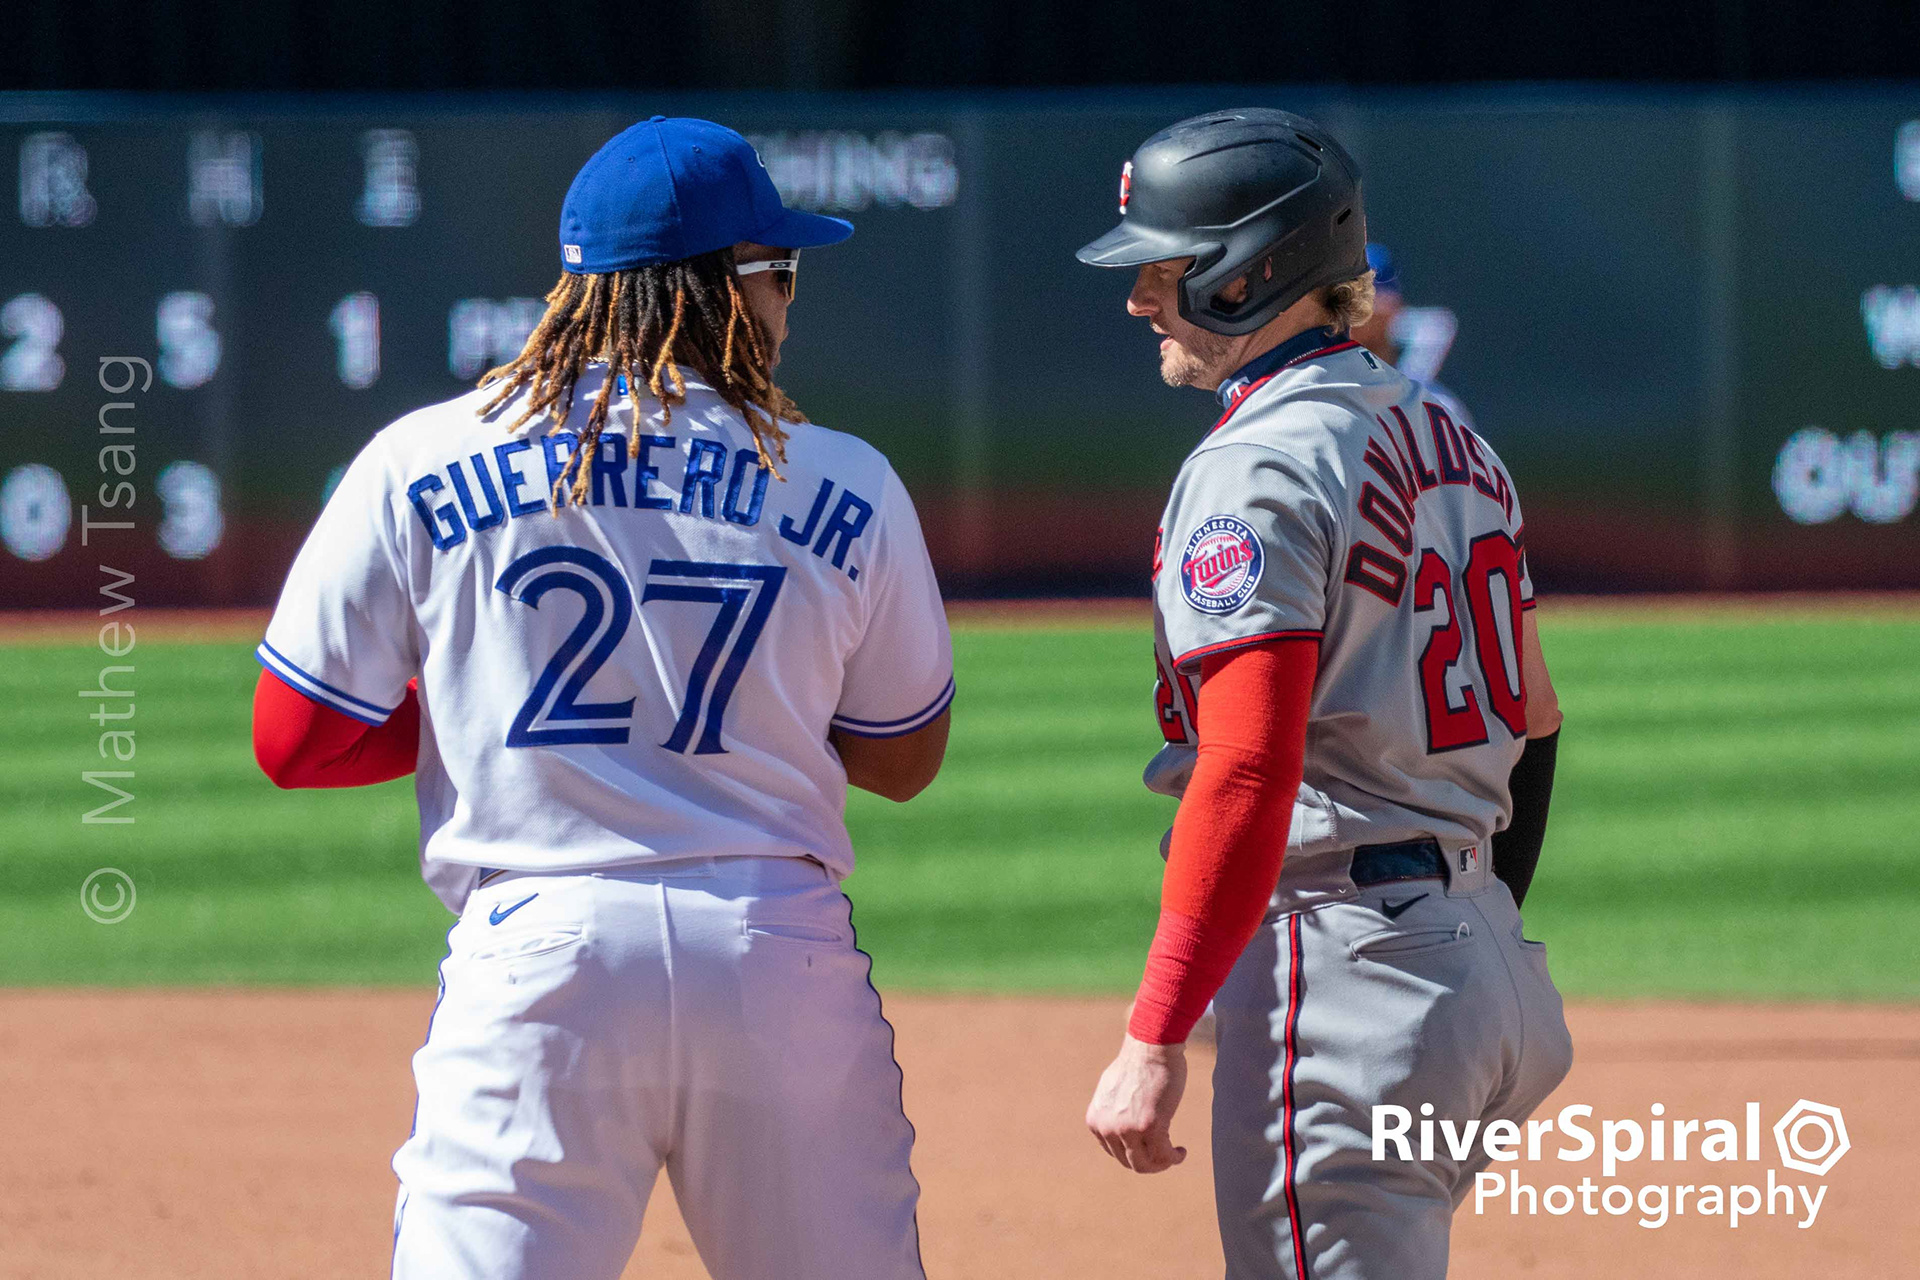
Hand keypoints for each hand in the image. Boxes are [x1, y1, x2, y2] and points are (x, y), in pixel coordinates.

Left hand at [1086, 1034, 1187, 1172]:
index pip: (1114, 1152)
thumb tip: (1120, 1132)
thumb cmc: (1137, 1064)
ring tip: (1174, 1154)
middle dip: (1150, 1163)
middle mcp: (1107, 1128)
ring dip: (1162, 1163)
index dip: (1136, 1153)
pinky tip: (1181, 1152)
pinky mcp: (1150, 1126)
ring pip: (1145, 1164)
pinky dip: (1174, 1158)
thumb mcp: (1112, 1092)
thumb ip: (1112, 1113)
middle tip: (1166, 1155)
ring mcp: (1127, 1129)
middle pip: (1130, 1162)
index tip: (1151, 1147)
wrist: (1151, 1045)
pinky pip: (1164, 1155)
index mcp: (1095, 1120)